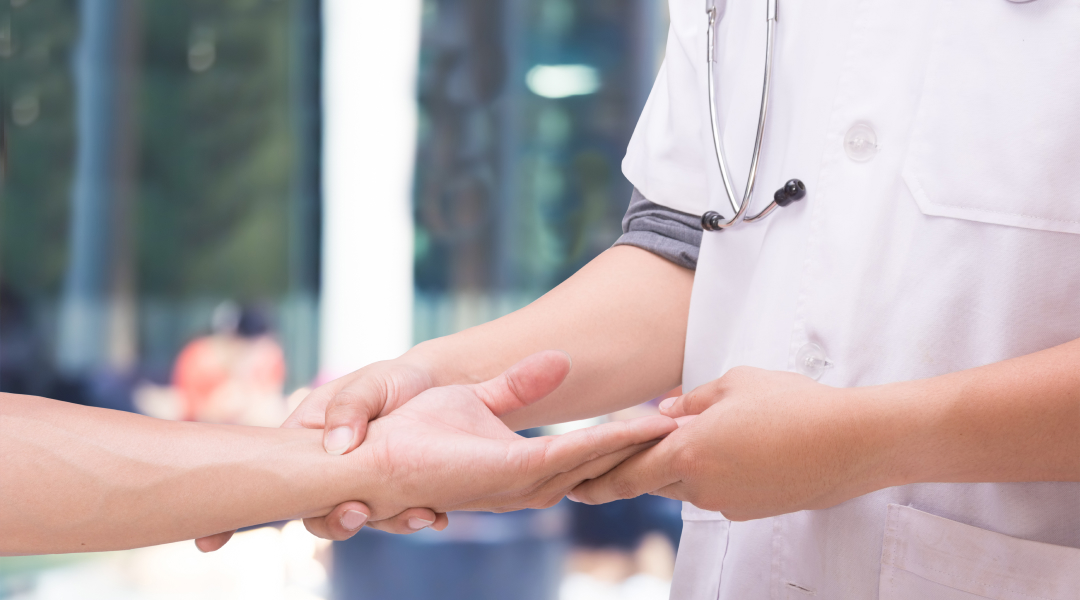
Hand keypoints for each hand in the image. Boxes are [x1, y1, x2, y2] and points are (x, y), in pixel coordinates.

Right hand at [195, 359, 443, 551]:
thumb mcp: (373, 383)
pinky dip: (413, 518)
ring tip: (420, 514)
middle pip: (312, 509)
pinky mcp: (389, 494)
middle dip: (335, 520)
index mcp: (305, 437)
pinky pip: (394, 515)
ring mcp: (357, 484)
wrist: (438, 388)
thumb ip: (351, 409)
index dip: (238, 510)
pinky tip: (436, 517)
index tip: (210, 542)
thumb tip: (334, 447)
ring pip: (358, 517)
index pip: (265, 476)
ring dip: (388, 521)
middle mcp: (326, 467)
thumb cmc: (394, 380)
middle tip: (360, 511)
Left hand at [343, 350, 678, 515]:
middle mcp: (523, 481)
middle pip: (598, 463)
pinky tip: (639, 426)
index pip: (584, 451)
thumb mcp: (477, 398)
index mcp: (519, 466)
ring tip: (672, 424)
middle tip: (682, 424)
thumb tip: (558, 360)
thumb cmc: (407, 432)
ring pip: (592, 462)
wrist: (363, 454)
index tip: (662, 415)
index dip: (624, 435)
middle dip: (641, 446)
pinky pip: (570, 456)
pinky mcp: (510, 471)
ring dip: (634, 444)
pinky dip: (608, 442)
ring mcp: (519, 480)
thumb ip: (519, 385)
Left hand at [569, 366, 904, 520]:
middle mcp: (702, 486)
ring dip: (685, 465)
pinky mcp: (752, 511)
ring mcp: (728, 503)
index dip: (596, 481)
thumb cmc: (793, 403)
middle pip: (653, 481)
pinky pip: (719, 491)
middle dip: (637, 468)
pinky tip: (745, 447)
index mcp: (688, 453)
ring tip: (713, 435)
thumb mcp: (733, 384)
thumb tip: (662, 414)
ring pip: (688, 485)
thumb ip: (690, 401)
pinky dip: (717, 472)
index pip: (626, 473)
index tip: (572, 488)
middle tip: (621, 459)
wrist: (854, 441)